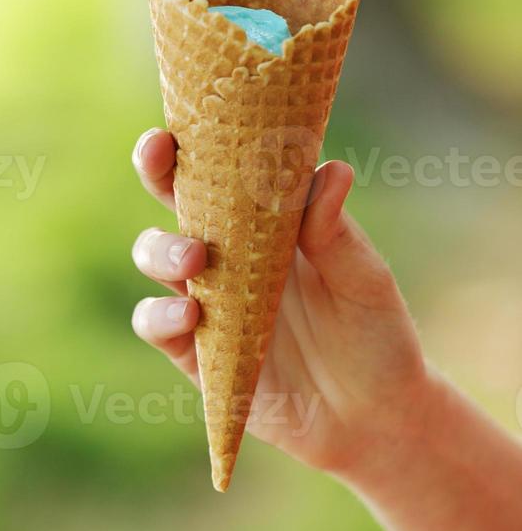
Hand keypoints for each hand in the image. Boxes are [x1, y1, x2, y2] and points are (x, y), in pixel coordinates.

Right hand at [131, 127, 430, 478]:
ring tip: (195, 258)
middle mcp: (230, 252)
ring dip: (162, 248)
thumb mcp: (364, 278)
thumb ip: (336, 231)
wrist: (375, 416)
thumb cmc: (375, 332)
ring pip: (154, 255)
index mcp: (268, 222)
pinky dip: (162, 314)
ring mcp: (210, 299)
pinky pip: (158, 325)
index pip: (224, 168)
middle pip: (174, 199)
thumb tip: (332, 168)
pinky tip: (191, 315)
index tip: (187, 114)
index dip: (198, 138)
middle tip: (158, 158)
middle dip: (154, 170)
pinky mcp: (197, 353)